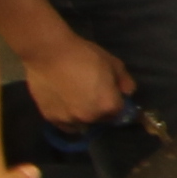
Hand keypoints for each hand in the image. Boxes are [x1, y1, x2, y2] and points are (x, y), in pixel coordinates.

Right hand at [13, 20, 137, 132]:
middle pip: (101, 119)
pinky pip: (65, 124)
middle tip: (91, 93)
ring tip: (75, 99)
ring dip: (83, 115)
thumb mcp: (112, 63)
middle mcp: (90, 118)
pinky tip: (65, 105)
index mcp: (108, 105)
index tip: (109, 93)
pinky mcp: (51, 119)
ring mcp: (70, 120)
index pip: (119, 111)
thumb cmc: (83, 54)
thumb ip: (125, 81)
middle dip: (100, 109)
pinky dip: (67, 117)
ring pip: (83, 123)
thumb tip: (128, 94)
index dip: (115, 101)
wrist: (48, 53)